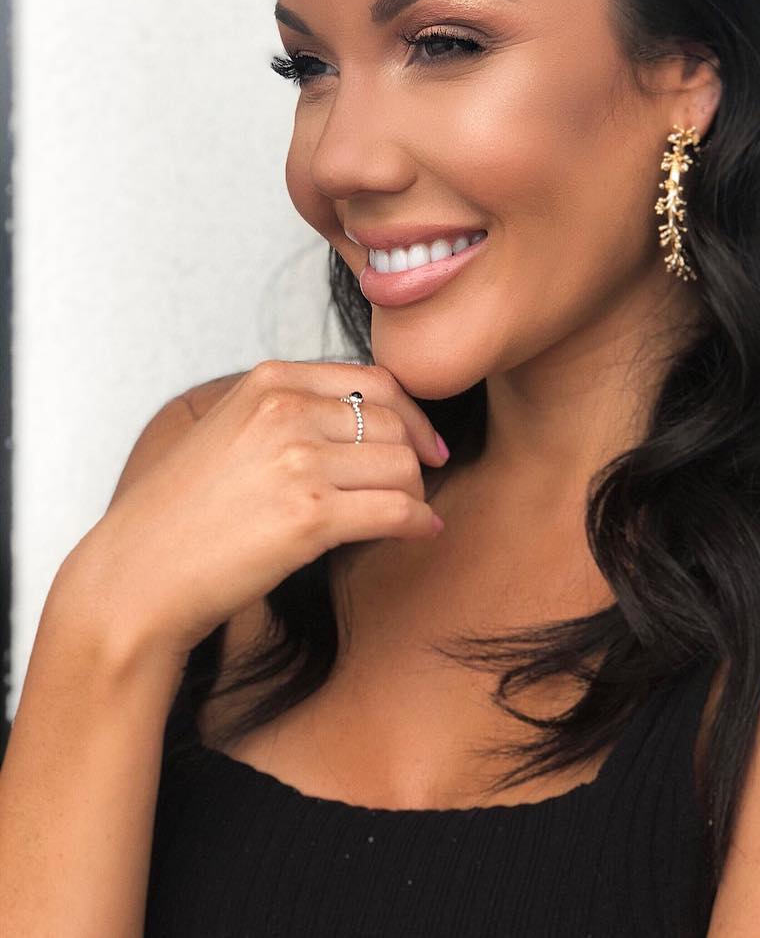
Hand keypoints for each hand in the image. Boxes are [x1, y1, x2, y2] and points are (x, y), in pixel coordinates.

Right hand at [61, 360, 447, 663]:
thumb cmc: (182, 513)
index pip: (374, 381)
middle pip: (394, 423)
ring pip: (402, 465)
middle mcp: (285, 411)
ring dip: (415, 492)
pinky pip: (397, 510)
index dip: (411, 413)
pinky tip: (421, 531)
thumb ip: (291, 410)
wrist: (137, 575)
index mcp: (269, 381)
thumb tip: (368, 419)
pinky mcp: (310, 515)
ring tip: (410, 512)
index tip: (424, 441)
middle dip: (414, 456)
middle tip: (419, 484)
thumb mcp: (232, 428)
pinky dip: (419, 522)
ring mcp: (298, 461)